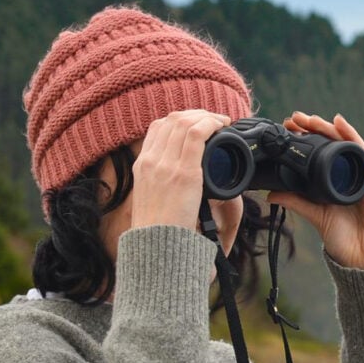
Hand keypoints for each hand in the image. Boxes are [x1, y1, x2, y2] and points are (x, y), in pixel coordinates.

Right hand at [130, 110, 230, 230]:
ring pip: (184, 123)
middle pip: (171, 121)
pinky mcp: (184, 173)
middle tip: (213, 120)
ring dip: (206, 116)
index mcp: (141, 166)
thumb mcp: (152, 201)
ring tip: (221, 121)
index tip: (196, 123)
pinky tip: (221, 125)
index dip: (179, 119)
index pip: (157, 128)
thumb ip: (162, 185)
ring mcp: (166, 165)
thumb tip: (181, 180)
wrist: (156, 247)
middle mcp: (151, 161)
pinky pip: (196, 135)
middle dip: (195, 114)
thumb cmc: (159, 231)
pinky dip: (211, 124)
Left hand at [270, 111, 363, 269]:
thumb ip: (296, 201)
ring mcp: (363, 178)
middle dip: (315, 128)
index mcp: (335, 182)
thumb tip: (269, 192)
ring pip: (347, 145)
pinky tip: (342, 125)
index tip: (288, 127)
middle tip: (296, 117)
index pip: (321, 153)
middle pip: (333, 144)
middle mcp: (349, 176)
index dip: (306, 138)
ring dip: (331, 129)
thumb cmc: (344, 240)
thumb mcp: (315, 216)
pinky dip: (353, 138)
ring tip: (314, 119)